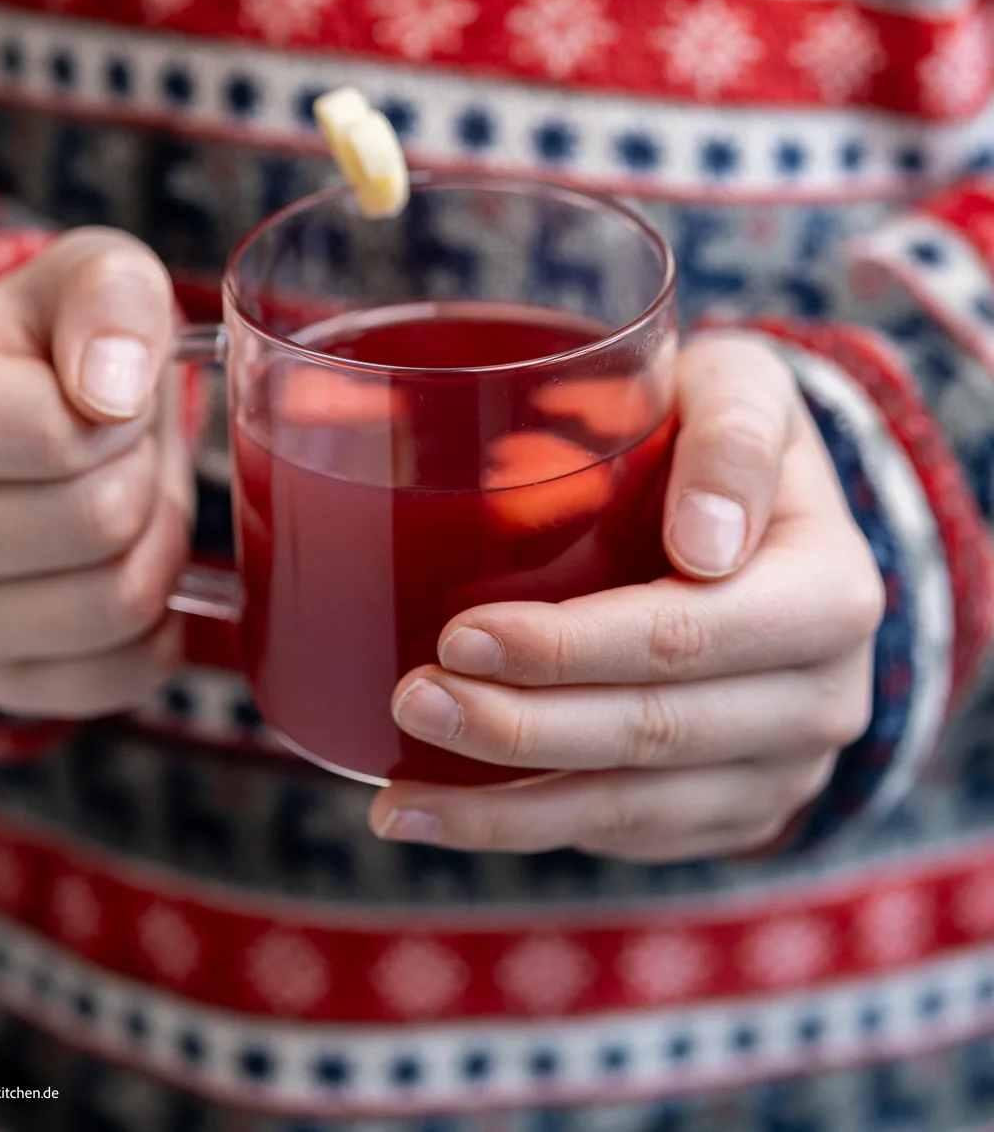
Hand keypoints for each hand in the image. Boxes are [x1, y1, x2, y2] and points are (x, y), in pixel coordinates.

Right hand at [0, 229, 191, 716]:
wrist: (27, 426)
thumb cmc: (60, 349)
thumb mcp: (90, 278)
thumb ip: (108, 294)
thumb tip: (112, 389)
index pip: (55, 435)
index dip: (119, 408)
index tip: (103, 395)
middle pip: (98, 522)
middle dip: (141, 475)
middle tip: (115, 453)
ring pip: (118, 603)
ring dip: (158, 545)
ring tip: (123, 503)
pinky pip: (126, 672)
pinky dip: (160, 621)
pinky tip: (127, 566)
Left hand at [369, 335, 883, 860]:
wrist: (770, 521)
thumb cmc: (720, 438)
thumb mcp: (741, 392)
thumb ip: (732, 436)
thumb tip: (705, 542)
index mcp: (828, 595)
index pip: (682, 636)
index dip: (566, 648)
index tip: (457, 635)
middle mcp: (822, 700)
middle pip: (650, 733)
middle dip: (517, 731)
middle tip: (412, 701)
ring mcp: (783, 769)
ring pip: (632, 808)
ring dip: (507, 812)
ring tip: (399, 804)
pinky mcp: (737, 809)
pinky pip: (632, 835)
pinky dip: (536, 830)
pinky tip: (451, 817)